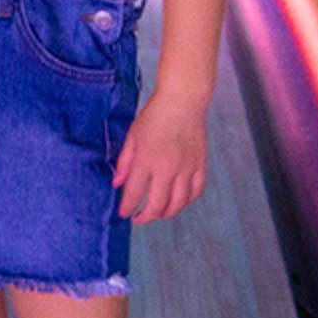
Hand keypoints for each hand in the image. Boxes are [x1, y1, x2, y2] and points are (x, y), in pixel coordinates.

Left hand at [113, 91, 208, 224]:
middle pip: (157, 205)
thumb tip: (117, 183)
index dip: (127, 207)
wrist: (183, 100)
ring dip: (166, 213)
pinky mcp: (200, 165)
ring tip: (157, 212)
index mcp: (146, 160)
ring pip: (178, 204)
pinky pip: (195, 192)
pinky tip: (178, 201)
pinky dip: (186, 201)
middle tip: (139, 218)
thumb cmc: (154, 115)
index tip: (123, 213)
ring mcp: (186, 168)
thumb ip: (124, 162)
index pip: (134, 193)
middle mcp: (167, 168)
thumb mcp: (132, 136)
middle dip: (145, 217)